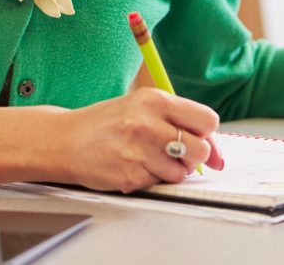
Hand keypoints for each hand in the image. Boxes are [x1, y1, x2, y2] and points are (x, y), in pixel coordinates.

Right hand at [56, 88, 223, 192]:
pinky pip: (160, 184)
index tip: (195, 138)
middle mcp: (148, 123)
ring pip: (182, 172)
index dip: (205, 134)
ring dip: (170, 170)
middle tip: (172, 152)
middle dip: (192, 156)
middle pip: (201, 150)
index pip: (208, 121)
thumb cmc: (107, 124)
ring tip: (147, 158)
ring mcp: (139, 151)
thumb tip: (218, 156)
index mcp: (155, 100)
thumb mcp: (142, 108)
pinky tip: (132, 166)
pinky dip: (151, 179)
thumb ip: (180, 122)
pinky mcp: (130, 176)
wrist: (65, 140)